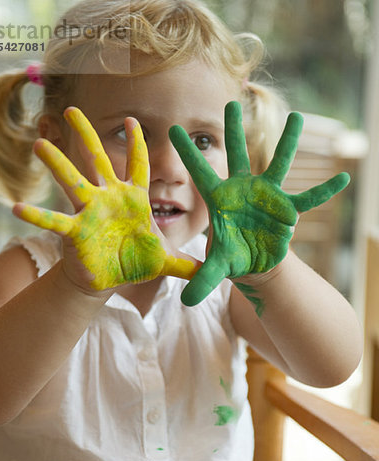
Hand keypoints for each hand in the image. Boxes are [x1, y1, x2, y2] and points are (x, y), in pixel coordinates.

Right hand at [13, 108, 198, 292]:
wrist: (111, 277)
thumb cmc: (136, 261)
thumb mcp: (165, 260)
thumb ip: (188, 263)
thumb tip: (212, 271)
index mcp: (134, 198)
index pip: (137, 165)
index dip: (136, 144)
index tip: (132, 120)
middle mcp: (109, 197)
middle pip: (97, 160)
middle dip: (86, 135)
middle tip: (72, 110)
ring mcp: (89, 211)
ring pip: (72, 181)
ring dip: (56, 164)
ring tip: (39, 144)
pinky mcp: (75, 230)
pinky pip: (54, 221)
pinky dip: (37, 216)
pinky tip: (17, 208)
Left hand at [169, 101, 349, 305]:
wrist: (255, 264)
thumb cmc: (232, 258)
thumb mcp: (218, 267)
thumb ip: (203, 279)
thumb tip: (187, 302)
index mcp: (220, 201)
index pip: (201, 173)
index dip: (188, 154)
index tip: (171, 129)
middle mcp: (243, 191)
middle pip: (238, 156)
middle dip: (234, 131)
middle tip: (231, 102)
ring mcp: (267, 197)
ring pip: (278, 165)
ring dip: (289, 143)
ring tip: (299, 117)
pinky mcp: (287, 209)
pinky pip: (309, 198)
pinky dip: (325, 190)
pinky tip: (344, 178)